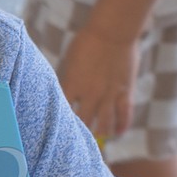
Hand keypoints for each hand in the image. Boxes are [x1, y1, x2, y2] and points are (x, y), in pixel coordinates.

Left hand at [59, 27, 137, 142]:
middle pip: (82, 122)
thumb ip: (66, 79)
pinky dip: (121, 127)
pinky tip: (116, 134)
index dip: (56, 123)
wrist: (113, 30)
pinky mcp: (124, 92)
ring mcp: (108, 94)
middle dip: (77, 135)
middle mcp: (89, 93)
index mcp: (71, 84)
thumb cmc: (87, 41)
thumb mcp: (69, 61)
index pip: (60, 110)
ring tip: (95, 142)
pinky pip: (124, 115)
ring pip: (104, 124)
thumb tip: (58, 93)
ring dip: (99, 135)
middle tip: (73, 146)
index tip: (51, 133)